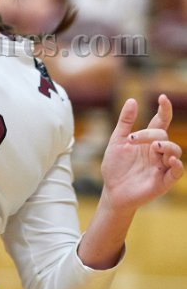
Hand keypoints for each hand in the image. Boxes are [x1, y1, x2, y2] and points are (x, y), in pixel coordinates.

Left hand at [100, 94, 182, 213]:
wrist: (111, 190)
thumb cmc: (115, 166)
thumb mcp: (117, 141)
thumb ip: (125, 122)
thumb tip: (132, 100)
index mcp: (148, 140)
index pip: (161, 122)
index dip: (164, 109)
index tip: (162, 97)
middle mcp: (157, 151)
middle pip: (163, 135)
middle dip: (150, 134)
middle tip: (132, 139)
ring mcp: (161, 166)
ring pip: (175, 151)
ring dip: (167, 146)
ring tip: (155, 146)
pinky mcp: (163, 181)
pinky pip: (177, 172)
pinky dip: (177, 166)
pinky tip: (170, 161)